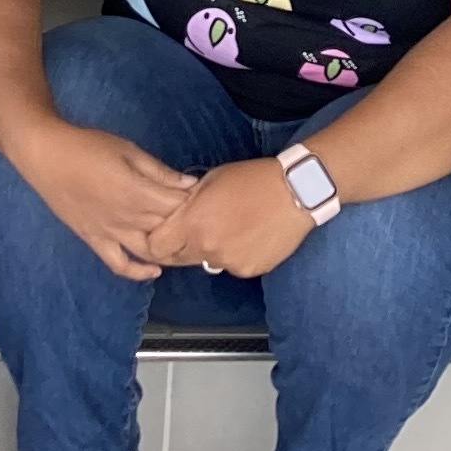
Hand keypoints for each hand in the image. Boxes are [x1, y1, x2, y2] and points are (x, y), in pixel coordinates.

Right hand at [19, 119, 202, 281]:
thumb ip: (159, 172)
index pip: (179, 208)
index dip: (197, 207)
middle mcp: (128, 219)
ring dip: (170, 252)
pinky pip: (119, 264)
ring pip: (149, 252)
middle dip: (189, 228)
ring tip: (185, 247)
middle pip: (168, 231)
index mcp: (139, 193)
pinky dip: (137, 272)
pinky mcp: (95, 241)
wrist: (46, 156)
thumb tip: (190, 184)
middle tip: (203, 224)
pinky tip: (154, 270)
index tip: (210, 202)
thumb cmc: (88, 146)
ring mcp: (111, 234)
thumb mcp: (129, 150)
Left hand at [135, 153, 312, 278]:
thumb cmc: (251, 179)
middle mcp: (207, 249)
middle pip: (178, 259)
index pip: (156, 247)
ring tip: (230, 228)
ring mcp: (229, 263)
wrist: (294, 192)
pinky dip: (234, 255)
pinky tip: (248, 236)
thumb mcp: (210, 181)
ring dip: (210, 250)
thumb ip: (187, 202)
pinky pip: (232, 266)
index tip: (162, 233)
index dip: (155, 241)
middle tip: (195, 230)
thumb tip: (173, 214)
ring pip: (207, 263)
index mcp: (193, 223)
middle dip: (180, 246)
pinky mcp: (249, 271)